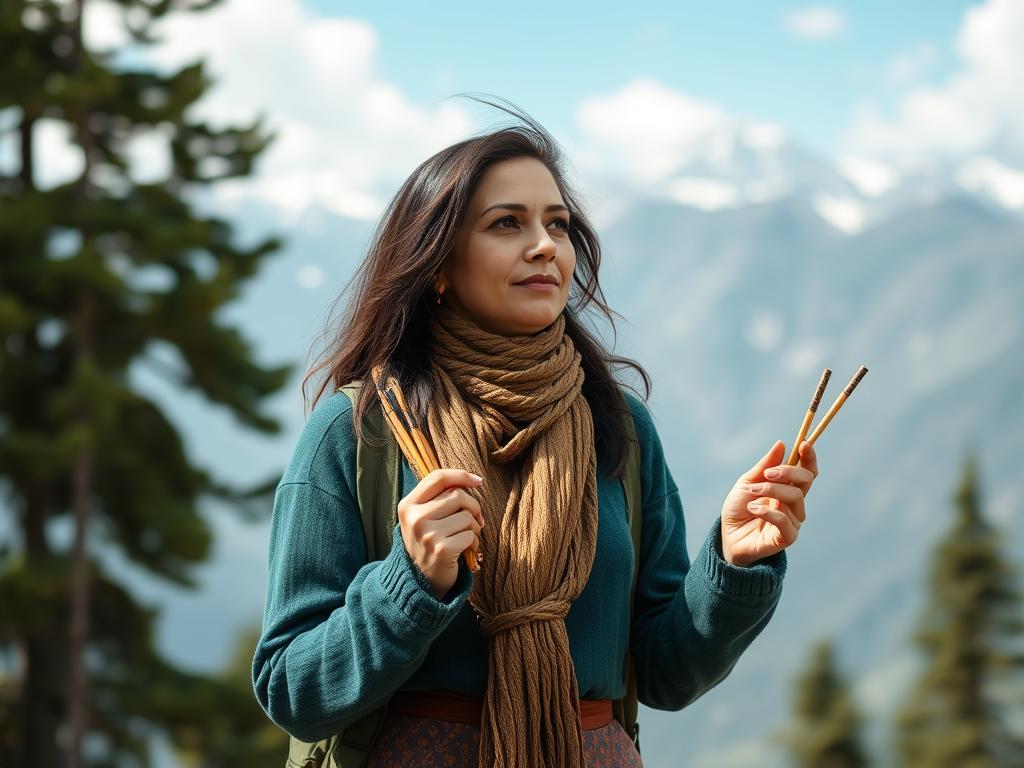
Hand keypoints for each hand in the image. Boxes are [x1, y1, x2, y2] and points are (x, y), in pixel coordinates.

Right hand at [397, 468, 484, 598]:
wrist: (421, 581)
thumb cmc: (429, 543)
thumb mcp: (424, 517)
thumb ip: (439, 497)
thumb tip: (472, 480)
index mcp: (408, 505)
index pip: (437, 478)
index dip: (461, 475)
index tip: (478, 481)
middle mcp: (414, 517)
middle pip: (457, 495)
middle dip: (473, 506)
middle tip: (474, 520)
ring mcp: (427, 533)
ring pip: (467, 516)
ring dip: (474, 527)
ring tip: (465, 538)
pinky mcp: (441, 549)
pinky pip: (470, 535)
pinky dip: (474, 543)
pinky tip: (465, 551)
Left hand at [719, 440, 818, 566]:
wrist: (727, 535)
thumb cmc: (738, 508)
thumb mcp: (747, 482)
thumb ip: (765, 466)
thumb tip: (781, 444)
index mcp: (787, 488)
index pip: (807, 471)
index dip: (809, 458)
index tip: (804, 444)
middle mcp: (794, 503)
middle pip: (806, 481)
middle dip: (789, 472)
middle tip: (768, 474)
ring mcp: (793, 520)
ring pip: (795, 497)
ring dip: (772, 490)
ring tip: (751, 493)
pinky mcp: (787, 537)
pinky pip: (785, 520)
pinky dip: (768, 511)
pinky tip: (753, 509)